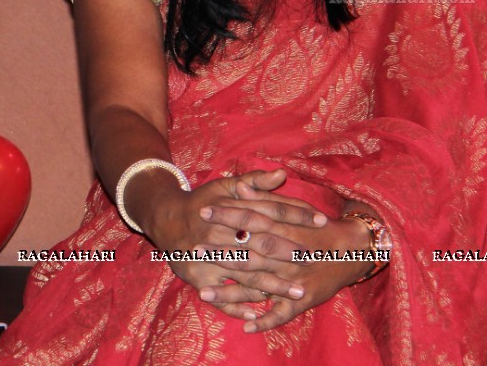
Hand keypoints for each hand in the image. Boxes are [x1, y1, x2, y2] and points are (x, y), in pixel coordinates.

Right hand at [144, 170, 325, 315]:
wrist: (164, 218)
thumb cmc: (201, 202)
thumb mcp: (224, 186)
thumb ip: (254, 181)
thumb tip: (282, 173)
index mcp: (230, 209)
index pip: (269, 211)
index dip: (296, 215)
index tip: (322, 222)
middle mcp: (221, 234)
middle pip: (260, 245)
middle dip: (289, 253)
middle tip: (316, 260)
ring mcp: (209, 258)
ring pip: (246, 274)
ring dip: (273, 284)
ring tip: (299, 292)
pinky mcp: (197, 277)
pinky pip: (220, 295)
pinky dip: (238, 305)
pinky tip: (258, 312)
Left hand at [197, 180, 370, 330]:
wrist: (354, 249)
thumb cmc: (318, 226)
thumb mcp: (296, 207)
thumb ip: (267, 197)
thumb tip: (241, 187)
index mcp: (286, 229)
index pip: (252, 219)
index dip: (227, 214)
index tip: (203, 210)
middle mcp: (288, 255)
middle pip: (251, 252)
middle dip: (221, 252)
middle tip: (194, 250)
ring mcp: (294, 280)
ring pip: (259, 286)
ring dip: (231, 292)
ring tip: (203, 291)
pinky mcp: (303, 300)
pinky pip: (282, 313)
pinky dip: (265, 321)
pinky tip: (245, 326)